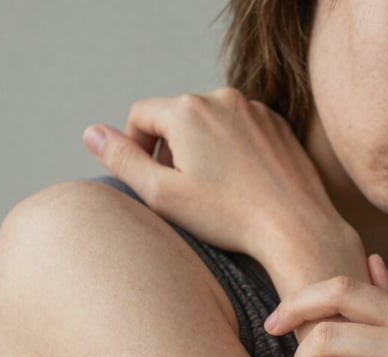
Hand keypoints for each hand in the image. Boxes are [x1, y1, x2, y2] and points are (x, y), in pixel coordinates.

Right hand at [83, 88, 362, 280]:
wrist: (295, 227)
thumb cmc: (230, 217)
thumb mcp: (163, 195)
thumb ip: (122, 159)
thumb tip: (92, 133)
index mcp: (187, 110)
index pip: (141, 115)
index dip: (137, 148)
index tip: (152, 180)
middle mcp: (221, 98)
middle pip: (177, 117)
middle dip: (172, 149)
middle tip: (185, 192)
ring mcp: (254, 109)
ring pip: (211, 123)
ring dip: (204, 149)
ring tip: (216, 191)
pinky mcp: (277, 125)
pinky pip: (242, 130)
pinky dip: (234, 150)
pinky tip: (242, 185)